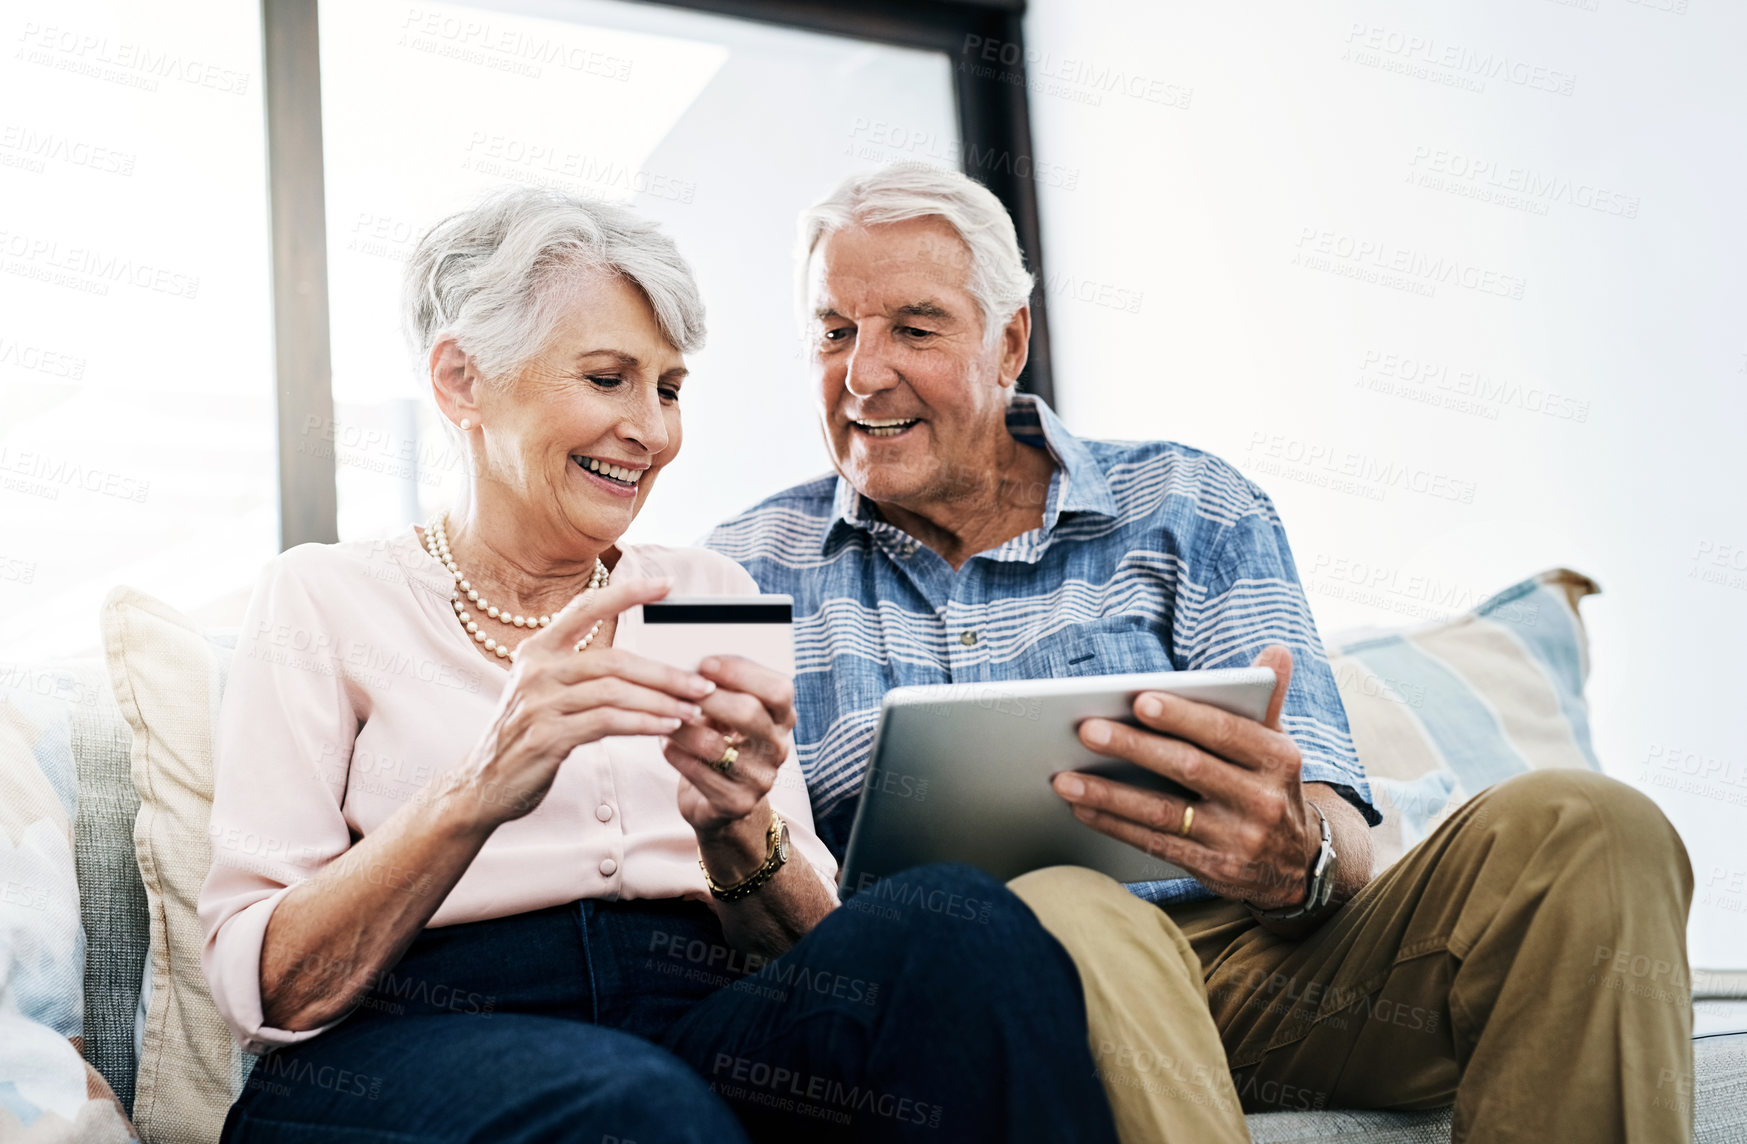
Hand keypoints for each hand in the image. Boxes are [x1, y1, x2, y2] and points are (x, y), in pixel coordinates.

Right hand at [444, 578, 717, 829]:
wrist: (484, 784)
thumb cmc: (527, 736)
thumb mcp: (546, 692)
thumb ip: (583, 673)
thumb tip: (645, 665)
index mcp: (537, 650)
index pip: (585, 608)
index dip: (626, 593)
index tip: (666, 584)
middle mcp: (536, 670)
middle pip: (614, 660)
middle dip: (665, 672)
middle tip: (702, 683)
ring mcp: (539, 703)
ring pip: (615, 691)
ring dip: (662, 701)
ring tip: (693, 710)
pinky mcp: (547, 736)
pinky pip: (607, 722)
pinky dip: (643, 723)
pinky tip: (666, 727)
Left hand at [661, 654, 797, 867]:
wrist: (721, 803)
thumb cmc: (724, 744)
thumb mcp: (729, 713)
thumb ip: (720, 690)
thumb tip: (692, 670)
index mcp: (782, 719)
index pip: (778, 689)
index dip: (741, 671)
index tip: (704, 663)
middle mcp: (778, 748)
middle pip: (750, 713)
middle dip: (709, 697)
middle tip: (679, 690)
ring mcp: (760, 778)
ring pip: (716, 746)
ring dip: (683, 727)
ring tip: (662, 717)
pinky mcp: (737, 802)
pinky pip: (699, 774)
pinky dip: (676, 755)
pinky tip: (664, 744)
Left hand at [1050, 646, 1319, 908]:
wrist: (1295, 861)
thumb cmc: (1267, 784)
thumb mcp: (1277, 743)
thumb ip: (1267, 699)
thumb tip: (1275, 651)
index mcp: (1277, 758)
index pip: (1225, 732)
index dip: (1182, 716)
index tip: (1139, 700)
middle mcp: (1262, 800)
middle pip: (1188, 768)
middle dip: (1134, 748)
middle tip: (1086, 730)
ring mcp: (1238, 839)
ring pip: (1164, 812)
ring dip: (1109, 794)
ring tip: (1065, 778)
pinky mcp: (1214, 869)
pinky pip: (1156, 844)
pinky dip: (1115, 825)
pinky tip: (1083, 808)